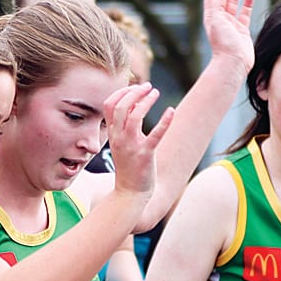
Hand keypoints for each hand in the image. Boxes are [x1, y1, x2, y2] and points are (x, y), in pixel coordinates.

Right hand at [101, 83, 173, 197]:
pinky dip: (165, 121)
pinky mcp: (145, 155)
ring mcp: (131, 146)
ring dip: (146, 101)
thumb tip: (138, 103)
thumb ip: (126, 124)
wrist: (130, 193)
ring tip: (156, 93)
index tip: (135, 88)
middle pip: (121, 106)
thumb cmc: (129, 166)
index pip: (109, 104)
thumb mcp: (122, 142)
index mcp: (112, 134)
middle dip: (135, 92)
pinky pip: (155, 135)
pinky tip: (171, 111)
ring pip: (135, 116)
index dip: (121, 92)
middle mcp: (119, 138)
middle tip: (148, 87)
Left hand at [201, 0, 255, 70]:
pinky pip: (244, 13)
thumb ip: (217, 4)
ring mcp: (231, 24)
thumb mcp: (217, 20)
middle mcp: (220, 19)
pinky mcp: (242, 30)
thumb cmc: (223, 44)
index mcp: (212, 16)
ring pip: (234, 1)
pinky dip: (247, 3)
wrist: (233, 63)